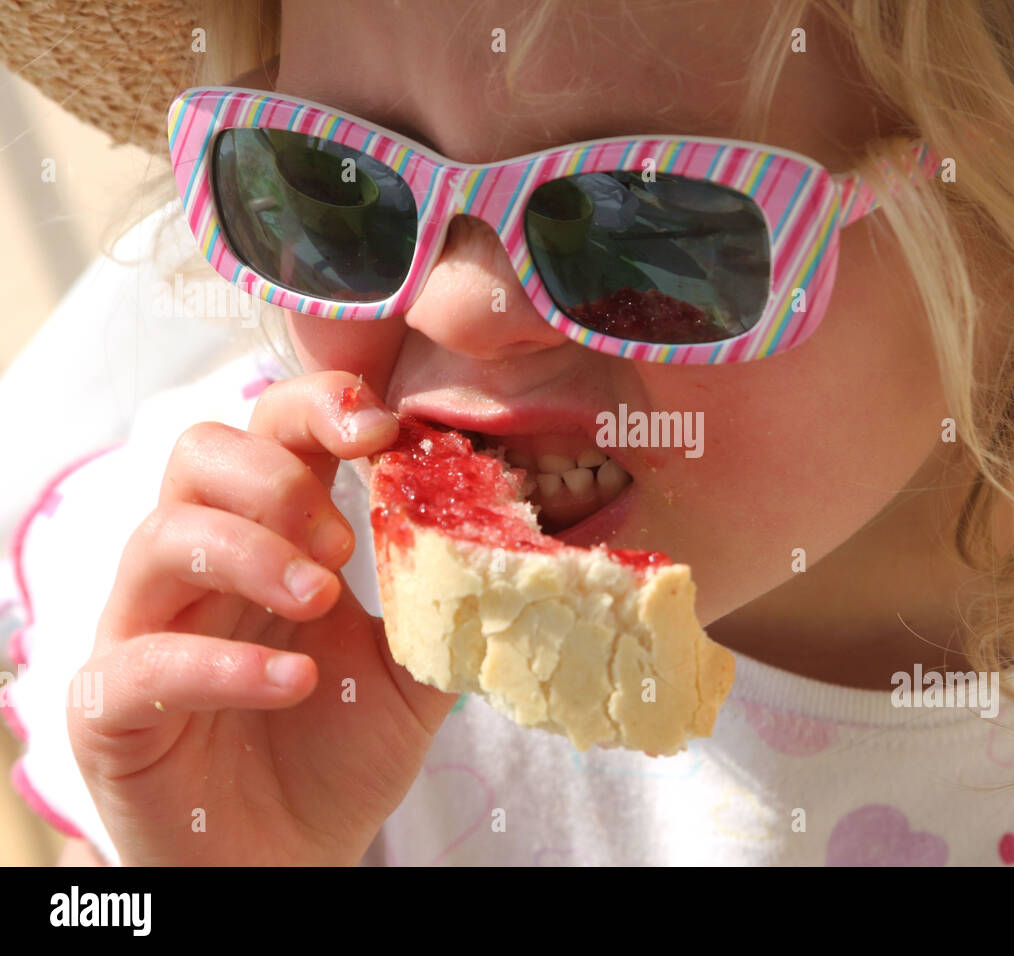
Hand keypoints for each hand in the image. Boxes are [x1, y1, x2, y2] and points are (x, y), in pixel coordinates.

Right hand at [68, 371, 455, 864]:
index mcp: (269, 540)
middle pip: (198, 454)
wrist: (290, 861)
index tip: (383, 431)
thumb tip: (501, 546)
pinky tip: (295, 682)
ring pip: (161, 539)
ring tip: (323, 598)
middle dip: (275, 475)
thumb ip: (442, 608)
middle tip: (341, 544)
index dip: (319, 410)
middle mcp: (198, 570)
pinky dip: (222, 662)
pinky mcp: (112, 708)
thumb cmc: (338, 755)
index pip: (272, 432)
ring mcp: (146, 631)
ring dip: (250, 552)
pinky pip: (143, 660)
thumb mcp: (413, 676)